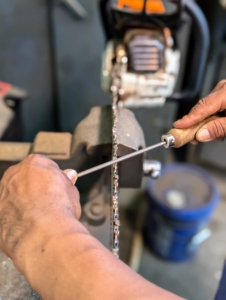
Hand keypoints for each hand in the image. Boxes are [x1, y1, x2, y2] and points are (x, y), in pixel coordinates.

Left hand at [0, 154, 79, 268]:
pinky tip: (31, 227)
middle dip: (37, 188)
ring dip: (25, 204)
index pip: (43, 166)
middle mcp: (14, 175)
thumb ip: (66, 180)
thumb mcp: (71, 190)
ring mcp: (2, 194)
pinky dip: (18, 220)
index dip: (53, 178)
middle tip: (51, 202)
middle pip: (26, 179)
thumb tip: (69, 176)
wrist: (44, 234)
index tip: (59, 187)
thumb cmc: (57, 210)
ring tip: (41, 218)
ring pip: (15, 196)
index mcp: (33, 164)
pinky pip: (9, 214)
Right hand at [174, 80, 225, 141]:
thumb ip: (218, 128)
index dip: (188, 119)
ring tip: (216, 134)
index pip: (201, 108)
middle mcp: (222, 89)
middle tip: (194, 138)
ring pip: (207, 110)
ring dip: (208, 123)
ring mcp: (223, 92)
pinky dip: (214, 118)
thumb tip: (200, 135)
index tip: (178, 126)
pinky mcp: (224, 96)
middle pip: (202, 109)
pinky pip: (214, 108)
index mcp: (225, 92)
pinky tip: (219, 126)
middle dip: (198, 125)